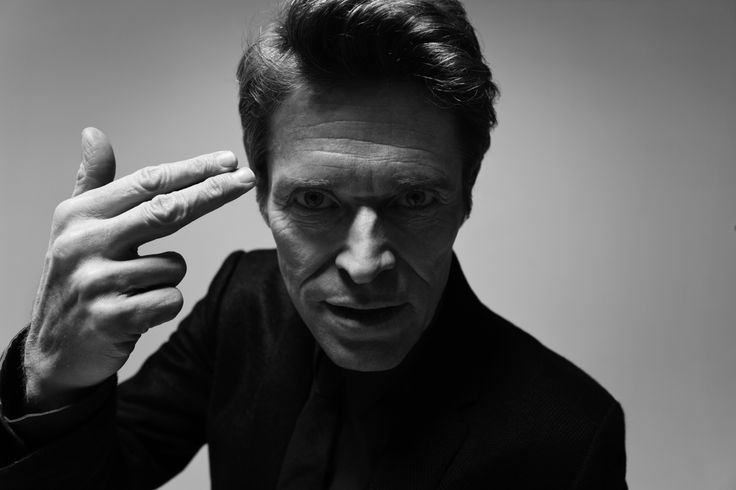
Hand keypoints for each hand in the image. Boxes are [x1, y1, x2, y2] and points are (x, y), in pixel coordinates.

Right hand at [23, 128, 254, 409]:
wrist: (53, 350)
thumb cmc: (77, 279)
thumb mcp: (75, 227)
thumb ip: (92, 183)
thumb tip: (93, 133)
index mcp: (79, 215)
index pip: (146, 184)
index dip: (191, 171)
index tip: (228, 160)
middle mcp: (84, 243)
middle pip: (166, 211)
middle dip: (212, 193)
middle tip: (246, 178)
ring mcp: (96, 281)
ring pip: (173, 265)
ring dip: (168, 277)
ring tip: (135, 289)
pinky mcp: (110, 318)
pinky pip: (170, 300)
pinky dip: (164, 305)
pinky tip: (137, 312)